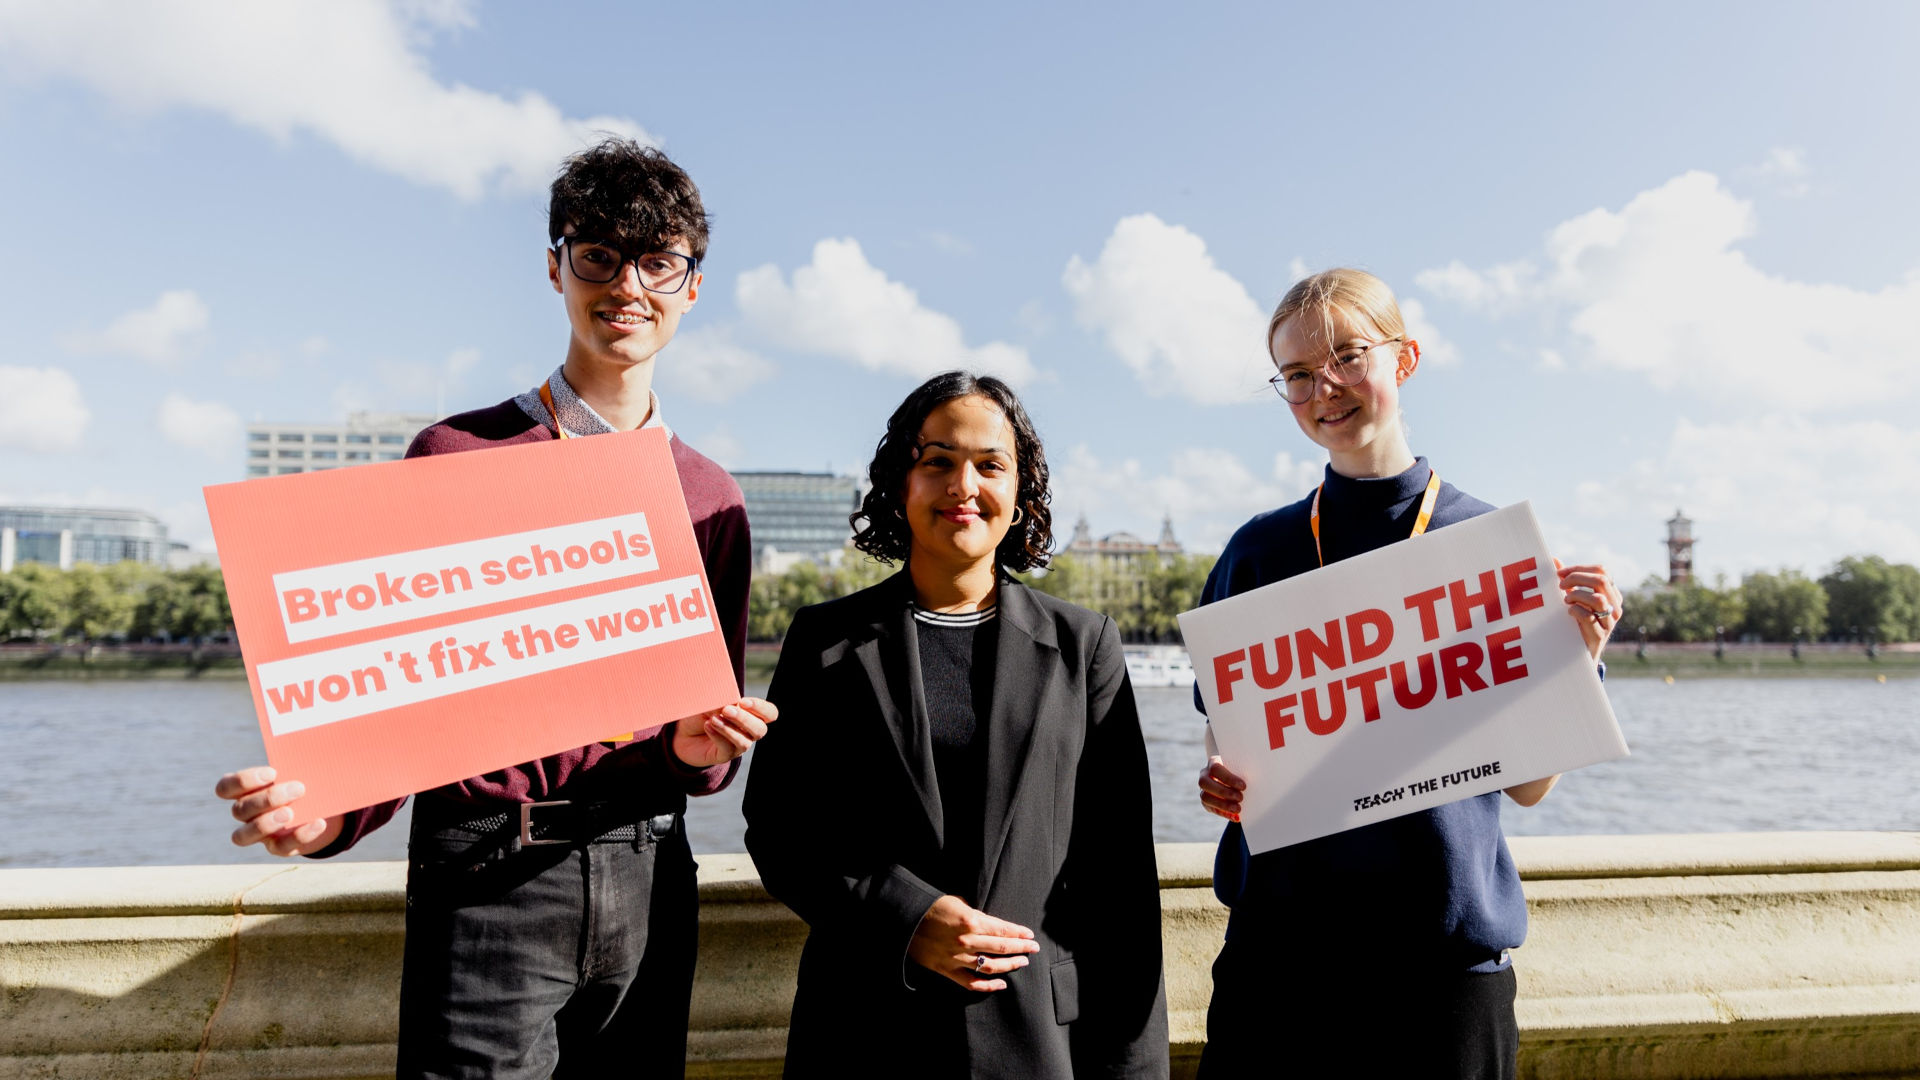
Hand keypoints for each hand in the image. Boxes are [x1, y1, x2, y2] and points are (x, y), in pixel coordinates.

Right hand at [215, 766, 342, 855]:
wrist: (319, 808)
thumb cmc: (302, 781)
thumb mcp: (299, 770)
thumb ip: (298, 762)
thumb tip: (315, 745)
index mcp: (245, 791)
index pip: (225, 787)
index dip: (243, 781)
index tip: (273, 773)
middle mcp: (246, 814)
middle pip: (240, 810)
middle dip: (268, 799)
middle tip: (298, 788)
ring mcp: (258, 834)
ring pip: (244, 835)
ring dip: (267, 823)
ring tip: (291, 812)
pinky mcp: (278, 848)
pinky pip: (281, 847)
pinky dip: (301, 835)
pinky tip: (319, 823)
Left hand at [669, 697, 778, 769]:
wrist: (683, 733)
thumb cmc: (701, 713)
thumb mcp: (711, 703)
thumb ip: (722, 701)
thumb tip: (729, 703)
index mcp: (751, 715)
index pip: (769, 713)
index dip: (760, 707)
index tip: (743, 701)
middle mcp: (749, 732)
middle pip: (760, 729)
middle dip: (744, 719)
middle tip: (727, 710)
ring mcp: (738, 746)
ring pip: (744, 742)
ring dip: (729, 729)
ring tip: (713, 719)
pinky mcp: (724, 756)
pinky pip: (727, 749)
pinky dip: (718, 736)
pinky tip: (708, 726)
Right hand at [906, 895, 1038, 991]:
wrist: (907, 919)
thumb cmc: (934, 907)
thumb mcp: (959, 903)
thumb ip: (978, 915)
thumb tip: (994, 926)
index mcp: (971, 921)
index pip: (1003, 929)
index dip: (1019, 933)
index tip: (1030, 936)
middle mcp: (967, 941)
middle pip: (1002, 947)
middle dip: (1021, 948)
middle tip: (1034, 949)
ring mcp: (957, 958)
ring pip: (990, 966)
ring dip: (1009, 965)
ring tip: (1022, 962)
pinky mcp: (947, 970)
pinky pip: (971, 983)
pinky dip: (988, 986)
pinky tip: (1001, 984)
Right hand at [1198, 756, 1245, 821]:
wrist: (1234, 779)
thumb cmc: (1240, 771)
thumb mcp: (1241, 768)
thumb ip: (1244, 771)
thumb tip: (1260, 778)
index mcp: (1213, 763)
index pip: (1215, 768)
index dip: (1228, 778)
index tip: (1243, 786)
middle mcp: (1204, 775)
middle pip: (1205, 783)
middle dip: (1224, 792)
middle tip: (1241, 798)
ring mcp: (1203, 789)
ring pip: (1205, 797)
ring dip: (1223, 805)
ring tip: (1238, 809)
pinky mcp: (1206, 802)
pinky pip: (1211, 809)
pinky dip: (1224, 814)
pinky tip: (1236, 817)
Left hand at [1556, 558, 1621, 661]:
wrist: (1577, 656)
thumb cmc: (1575, 623)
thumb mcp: (1572, 599)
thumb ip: (1566, 581)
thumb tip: (1553, 559)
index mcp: (1611, 594)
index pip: (1602, 571)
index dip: (1579, 568)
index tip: (1560, 573)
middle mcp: (1615, 607)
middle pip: (1601, 580)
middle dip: (1576, 578)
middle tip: (1560, 585)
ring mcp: (1609, 622)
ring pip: (1598, 599)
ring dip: (1576, 596)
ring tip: (1565, 602)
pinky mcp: (1600, 636)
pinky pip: (1588, 617)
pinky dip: (1574, 611)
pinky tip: (1568, 613)